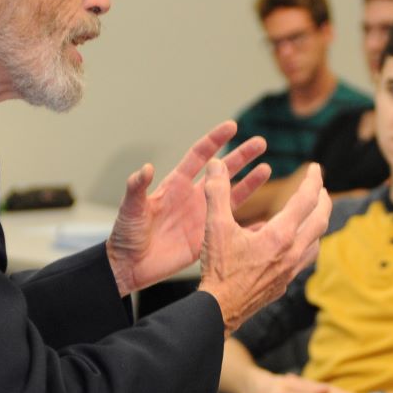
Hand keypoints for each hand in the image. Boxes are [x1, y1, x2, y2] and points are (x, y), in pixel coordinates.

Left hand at [107, 121, 271, 294]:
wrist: (129, 266)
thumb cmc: (126, 234)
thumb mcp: (130, 208)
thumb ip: (137, 188)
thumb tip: (146, 168)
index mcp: (175, 185)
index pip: (200, 156)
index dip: (215, 141)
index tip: (232, 127)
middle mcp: (193, 197)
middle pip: (223, 172)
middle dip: (241, 156)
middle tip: (260, 143)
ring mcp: (202, 217)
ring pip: (232, 195)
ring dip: (250, 183)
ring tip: (267, 168)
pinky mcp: (207, 239)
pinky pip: (231, 227)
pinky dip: (248, 224)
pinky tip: (266, 218)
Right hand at [195, 160, 331, 331]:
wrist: (221, 310)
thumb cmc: (219, 270)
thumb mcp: (215, 227)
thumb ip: (217, 193)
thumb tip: (216, 165)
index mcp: (280, 235)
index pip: (306, 199)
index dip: (314, 180)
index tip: (316, 167)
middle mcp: (292, 252)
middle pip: (320, 220)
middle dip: (323, 201)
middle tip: (321, 188)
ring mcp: (291, 270)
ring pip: (316, 242)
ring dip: (317, 225)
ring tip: (312, 215)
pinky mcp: (285, 283)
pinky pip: (305, 259)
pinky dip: (306, 245)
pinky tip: (294, 245)